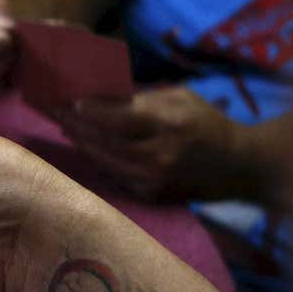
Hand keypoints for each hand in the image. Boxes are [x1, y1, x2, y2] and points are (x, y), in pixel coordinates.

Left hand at [49, 86, 238, 200]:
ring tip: (65, 127)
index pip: (119, 118)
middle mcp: (159, 154)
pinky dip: (98, 160)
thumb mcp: (181, 99)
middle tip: (53, 111)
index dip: (90, 111)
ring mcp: (153, 179)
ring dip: (81, 143)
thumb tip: (100, 96)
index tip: (69, 101)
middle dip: (76, 125)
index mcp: (170, 124)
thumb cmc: (207, 123)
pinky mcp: (150, 195)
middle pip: (105, 140)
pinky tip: (86, 147)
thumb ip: (142, 99)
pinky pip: (115, 175)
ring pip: (104, 160)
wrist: (239, 166)